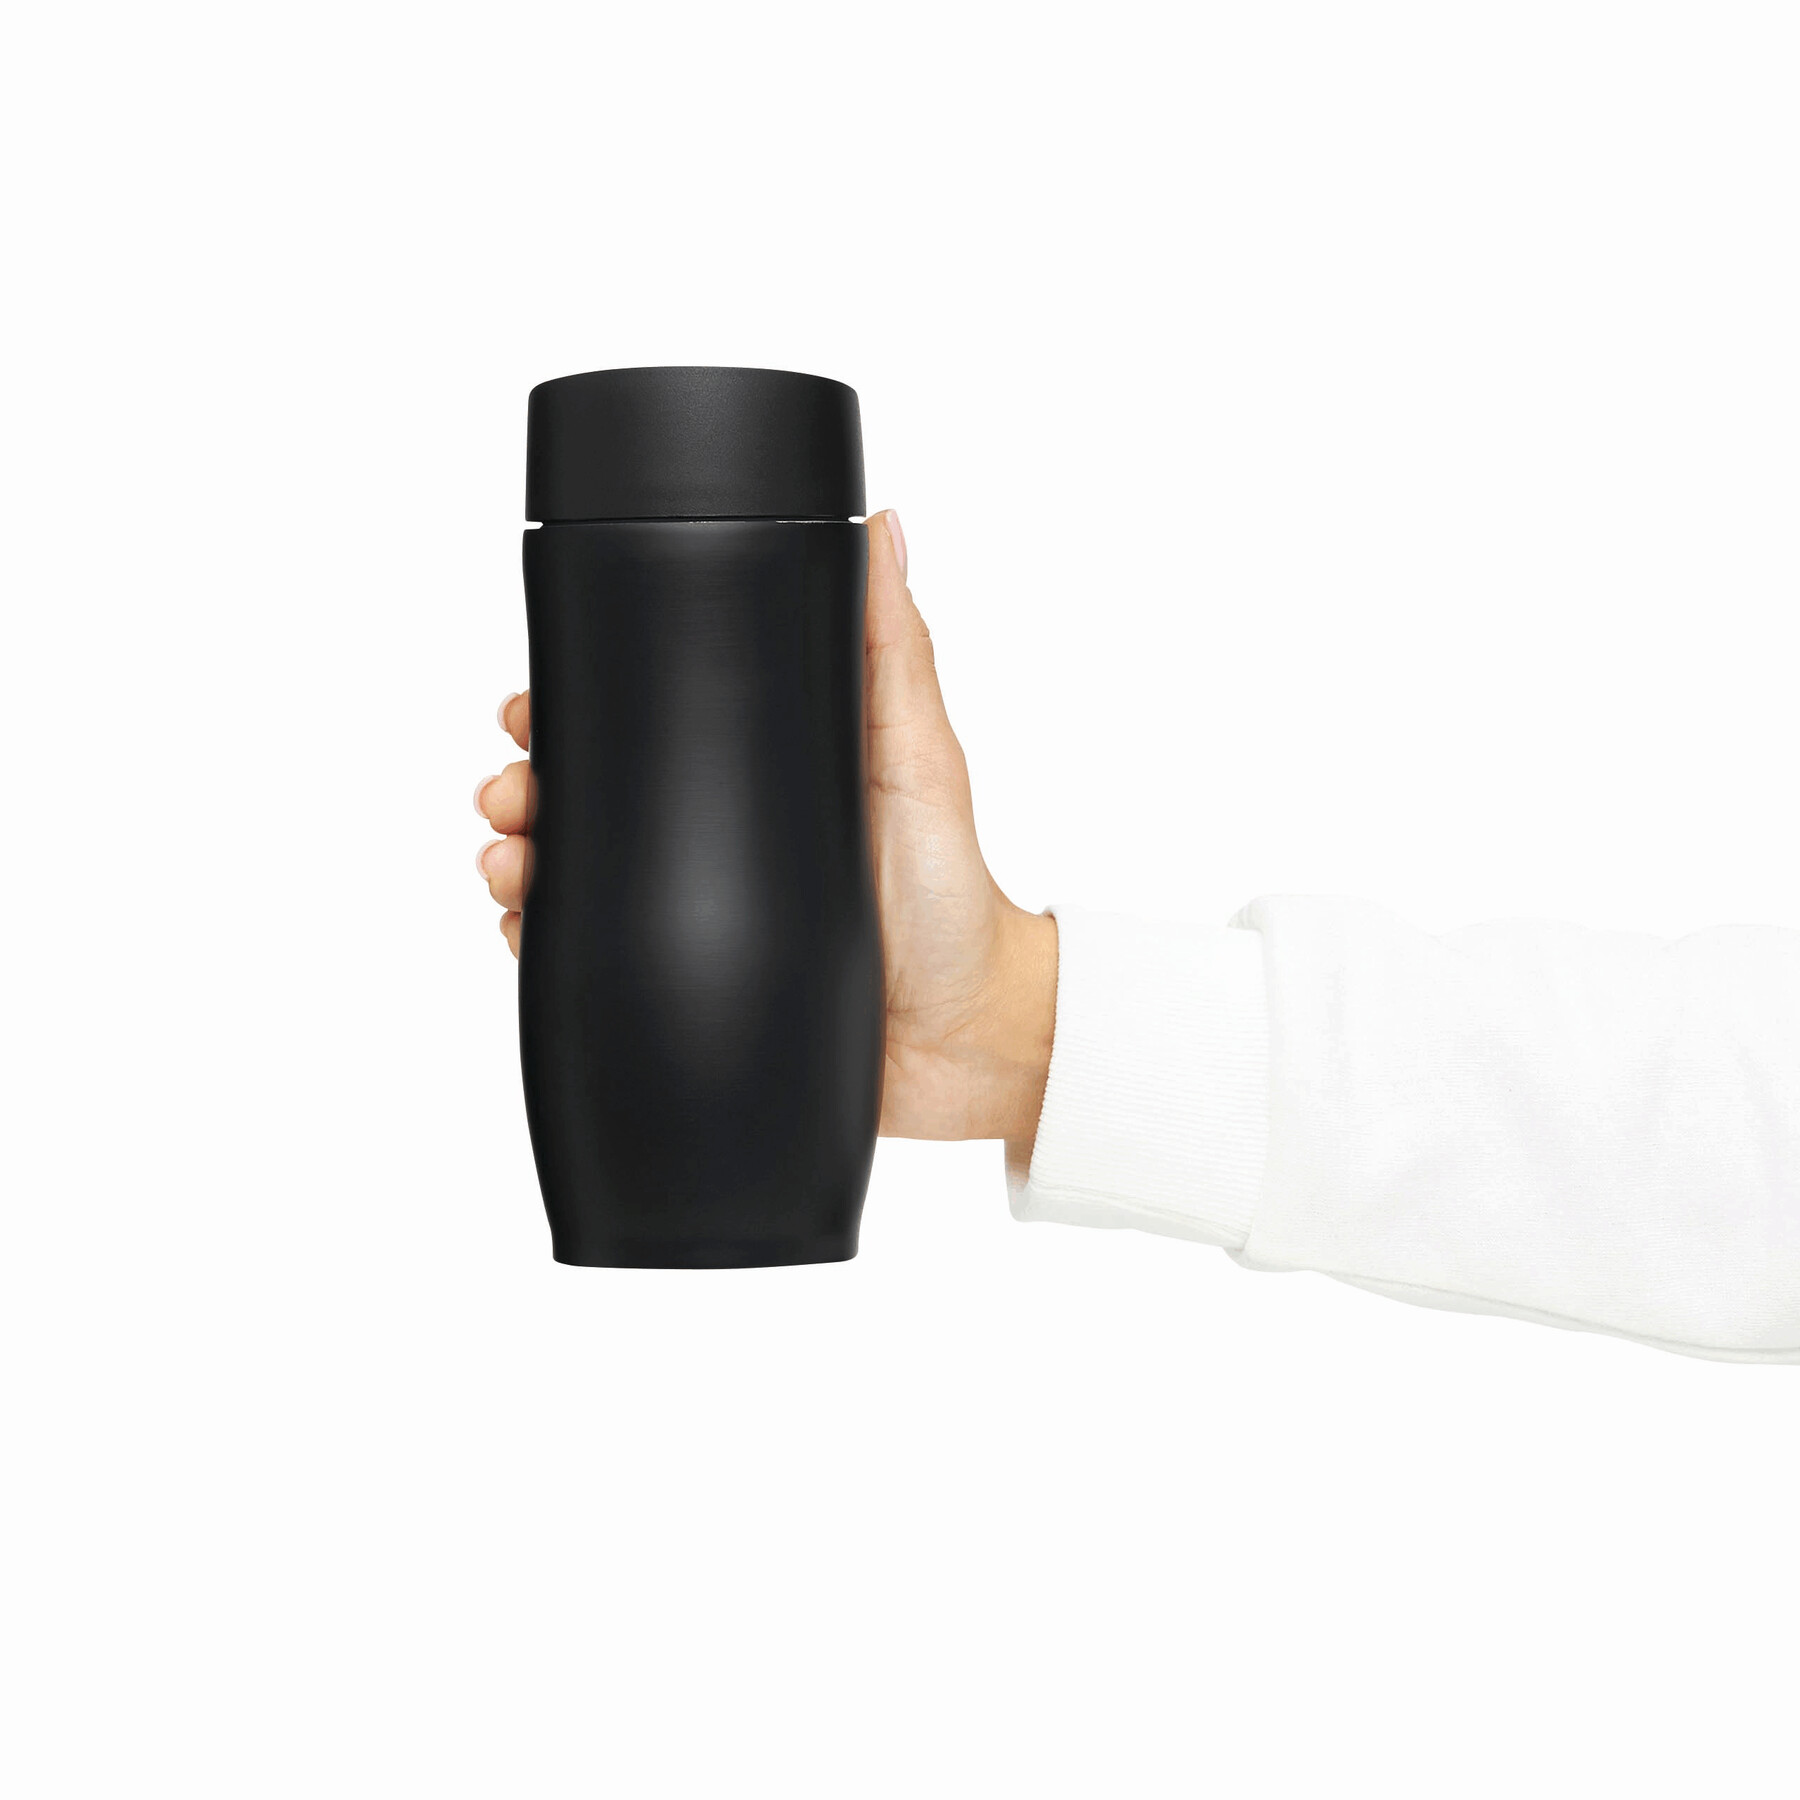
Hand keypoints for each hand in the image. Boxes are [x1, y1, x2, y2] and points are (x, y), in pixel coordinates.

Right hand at [475, 511, 1056, 1159]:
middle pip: (585, 793)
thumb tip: (879, 527)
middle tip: (514, 789)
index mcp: (756, 767)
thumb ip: (894, 648)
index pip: (642, 719)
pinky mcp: (681, 976)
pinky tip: (523, 929)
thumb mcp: (921, 756)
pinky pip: (585, 954)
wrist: (965, 1037)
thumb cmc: (954, 896)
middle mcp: (713, 833)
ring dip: (517, 858)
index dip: (574, 704)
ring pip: (571, 871)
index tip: (530, 702)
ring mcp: (692, 907)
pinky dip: (537, 939)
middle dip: (527, 782)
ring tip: (509, 864)